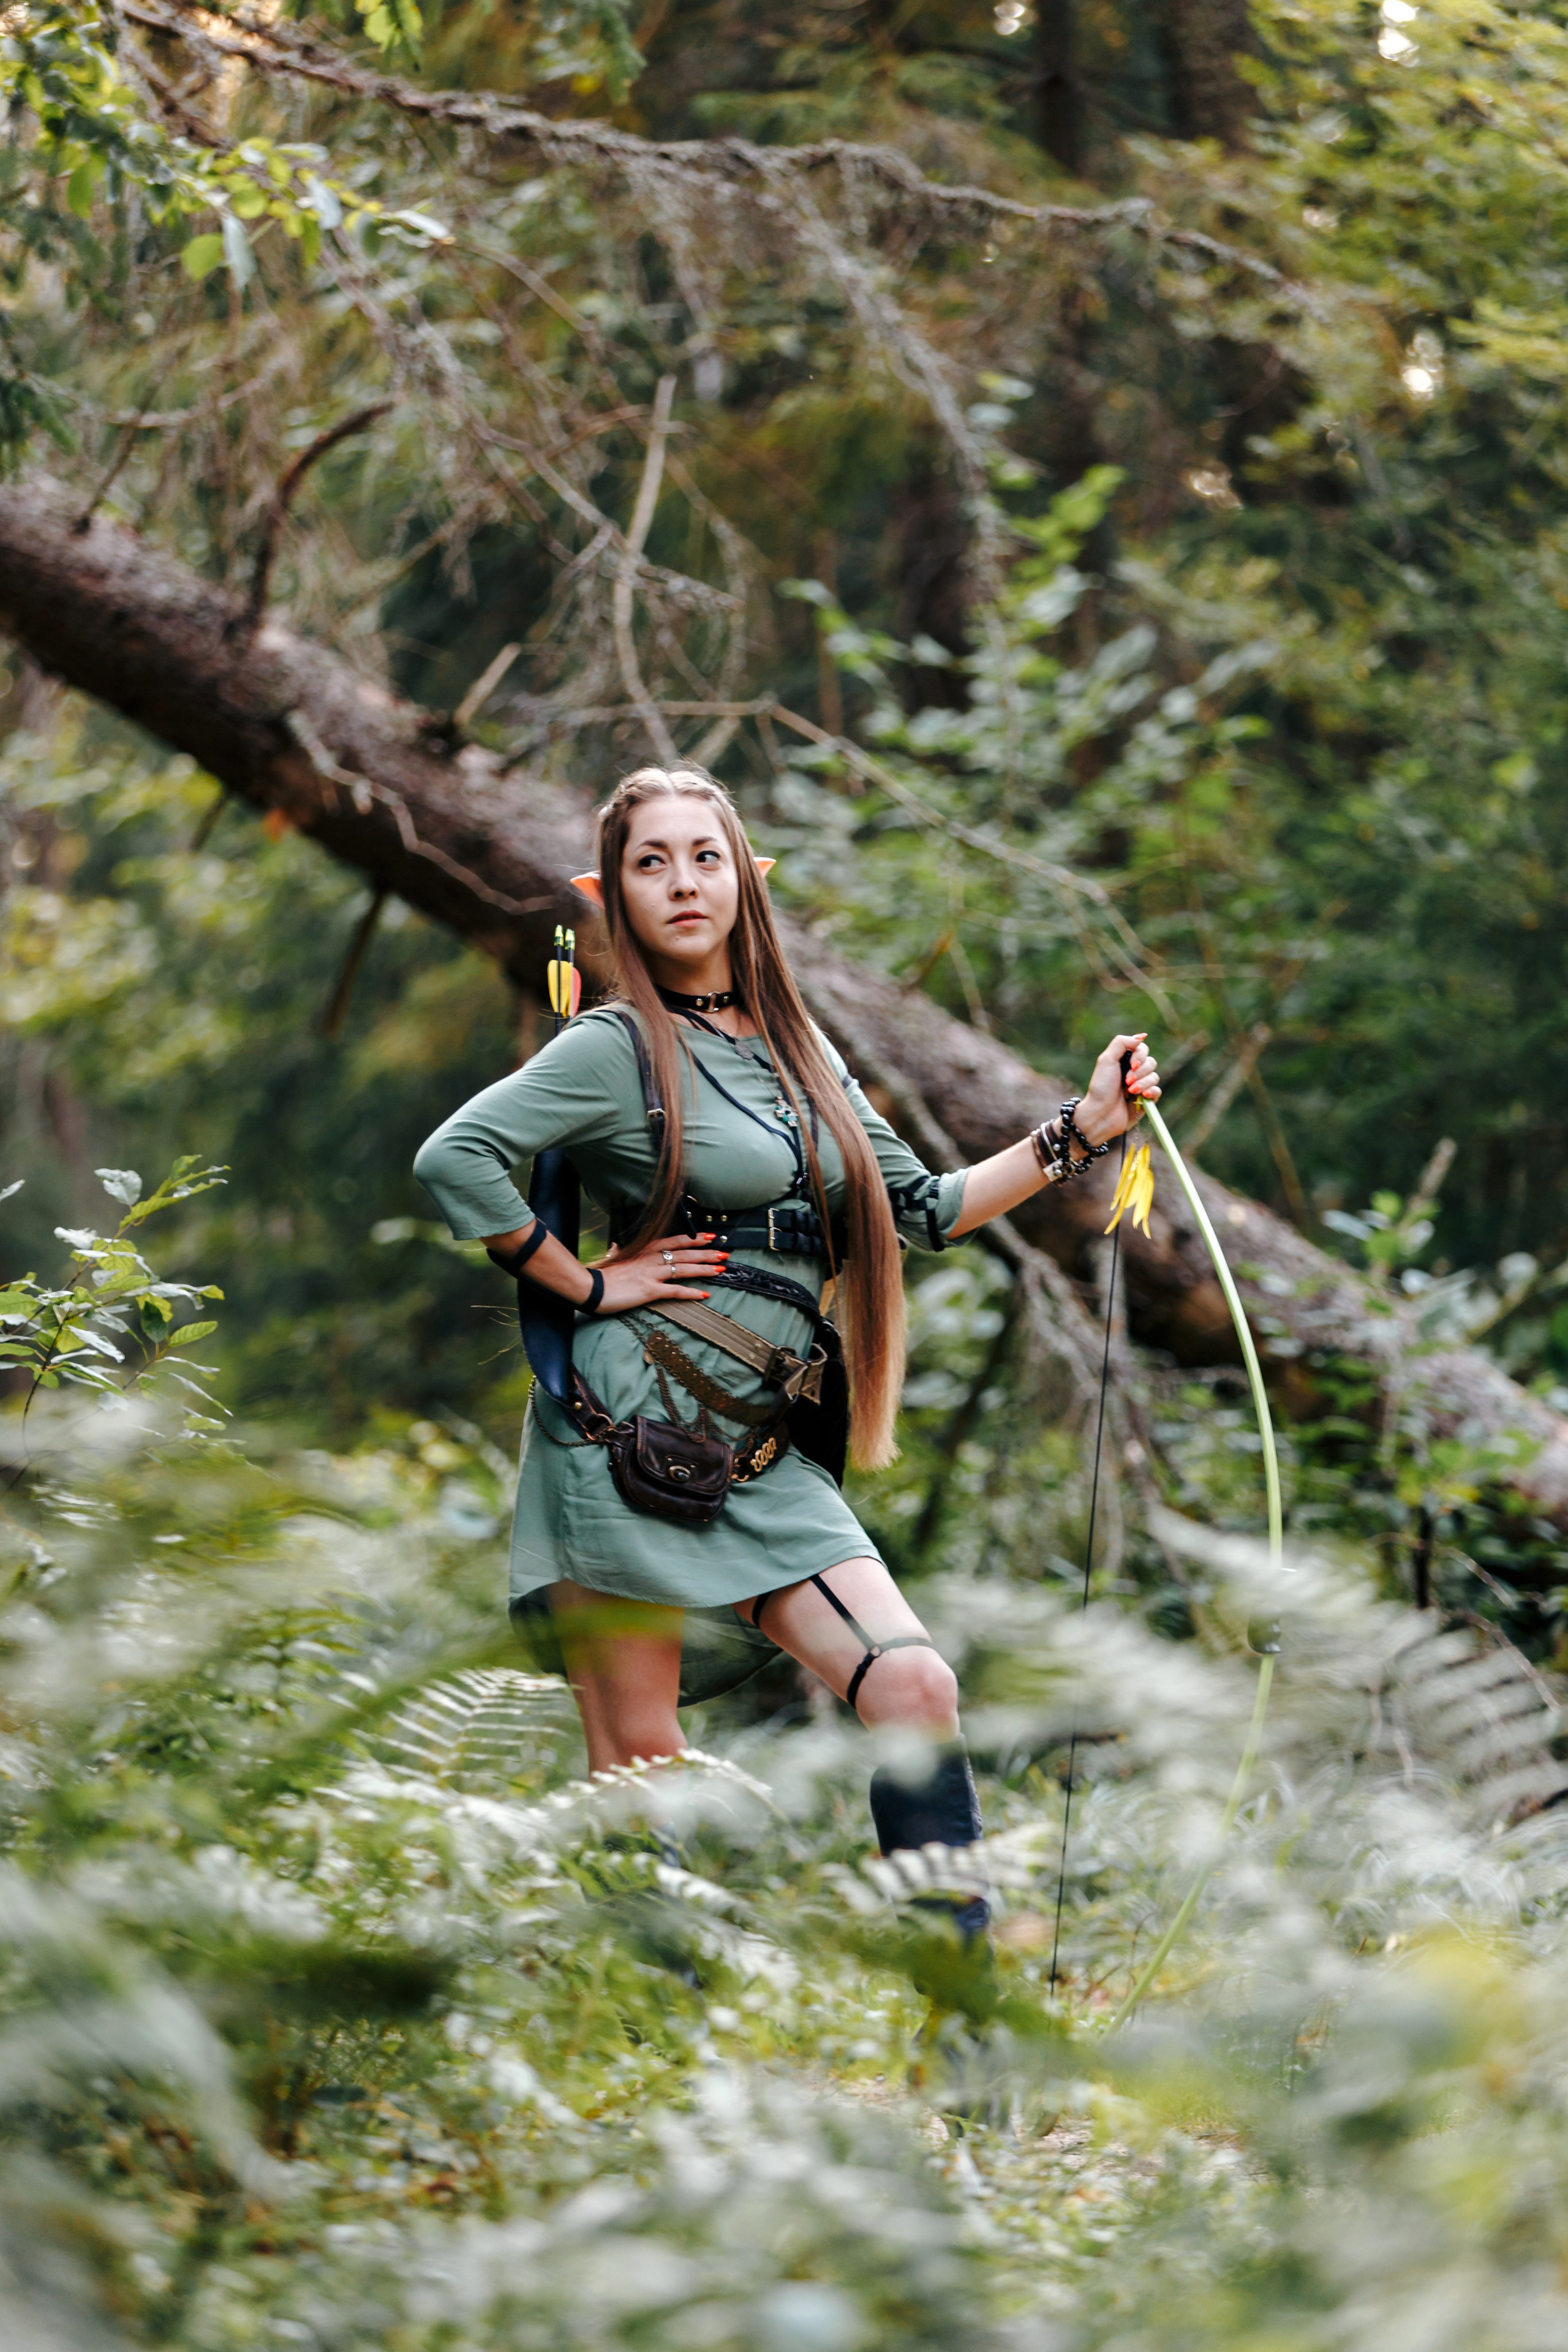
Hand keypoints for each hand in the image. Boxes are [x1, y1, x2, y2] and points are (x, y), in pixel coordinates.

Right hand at [591, 1229, 729, 1312]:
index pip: (674, 1241)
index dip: (693, 1239)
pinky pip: (675, 1291)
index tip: (709, 1236)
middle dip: (706, 1253)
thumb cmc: (602, 1275)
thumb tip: (615, 1246)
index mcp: (645, 1251)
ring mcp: (651, 1274)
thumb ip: (618, 1252)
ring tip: (720, 1269)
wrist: (591, 1288)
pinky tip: (704, 1294)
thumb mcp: (612, 1259)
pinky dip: (691, 1292)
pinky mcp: (650, 1290)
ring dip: (704, 1269)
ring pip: (684, 1269)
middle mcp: (651, 1259)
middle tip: (724, 1253)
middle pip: (684, 1254)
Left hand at [1075, 1032, 1160, 1149]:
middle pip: (1151, 1062)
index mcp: (1124, 1061)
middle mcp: (1134, 1072)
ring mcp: (1141, 1086)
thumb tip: (1142, 1036)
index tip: (1132, 1065)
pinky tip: (1142, 1097)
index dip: (1140, 1056)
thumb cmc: (1101, 1087)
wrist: (1101, 1113)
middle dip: (1140, 1072)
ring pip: (1155, 1076)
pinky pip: (1158, 1091)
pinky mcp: (1146, 1100)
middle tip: (1127, 1081)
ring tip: (1130, 1092)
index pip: (1142, 1049)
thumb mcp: (1106, 1060)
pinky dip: (1151, 1092)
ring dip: (1143, 1083)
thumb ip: (1122, 1043)